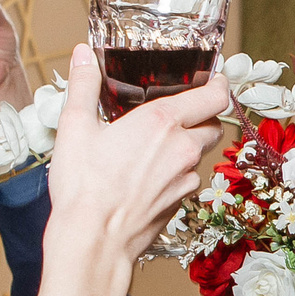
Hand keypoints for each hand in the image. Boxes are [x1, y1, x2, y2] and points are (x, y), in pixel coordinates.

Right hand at [41, 47, 228, 260]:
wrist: (94, 240)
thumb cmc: (84, 185)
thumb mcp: (75, 127)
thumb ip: (83, 85)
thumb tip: (83, 55)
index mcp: (162, 122)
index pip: (213, 96)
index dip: (219, 84)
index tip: (214, 78)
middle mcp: (183, 149)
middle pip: (213, 125)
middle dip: (202, 116)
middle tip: (180, 112)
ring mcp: (186, 179)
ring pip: (200, 154)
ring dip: (188, 146)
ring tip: (157, 145)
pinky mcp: (181, 203)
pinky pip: (188, 180)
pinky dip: (177, 172)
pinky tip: (150, 174)